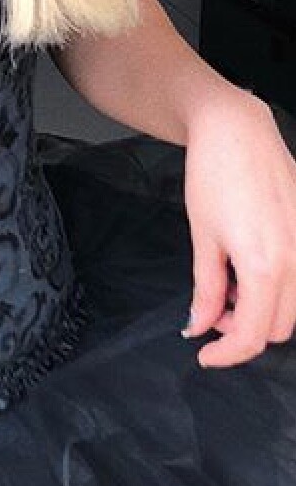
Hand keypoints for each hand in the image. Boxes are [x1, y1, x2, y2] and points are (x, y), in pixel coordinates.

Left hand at [183, 91, 295, 366]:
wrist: (236, 131)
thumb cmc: (213, 177)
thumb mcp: (202, 236)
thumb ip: (207, 287)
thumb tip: (199, 325)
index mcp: (266, 266)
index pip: (254, 334)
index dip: (227, 353)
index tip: (203, 354)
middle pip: (279, 327)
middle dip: (242, 330)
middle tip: (211, 311)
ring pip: (294, 307)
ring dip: (262, 309)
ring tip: (228, 285)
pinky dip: (276, 287)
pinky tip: (248, 267)